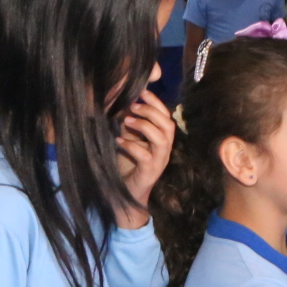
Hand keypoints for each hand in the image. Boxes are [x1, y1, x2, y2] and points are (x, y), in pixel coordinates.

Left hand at [114, 88, 174, 227]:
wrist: (125, 195)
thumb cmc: (126, 166)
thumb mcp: (127, 140)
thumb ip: (129, 125)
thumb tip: (123, 103)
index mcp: (162, 140)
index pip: (166, 117)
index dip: (156, 103)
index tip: (142, 90)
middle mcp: (164, 150)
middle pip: (168, 125)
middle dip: (151, 111)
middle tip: (133, 105)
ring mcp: (159, 162)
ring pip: (162, 139)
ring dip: (144, 126)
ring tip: (126, 121)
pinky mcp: (149, 173)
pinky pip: (145, 156)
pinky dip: (131, 146)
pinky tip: (118, 142)